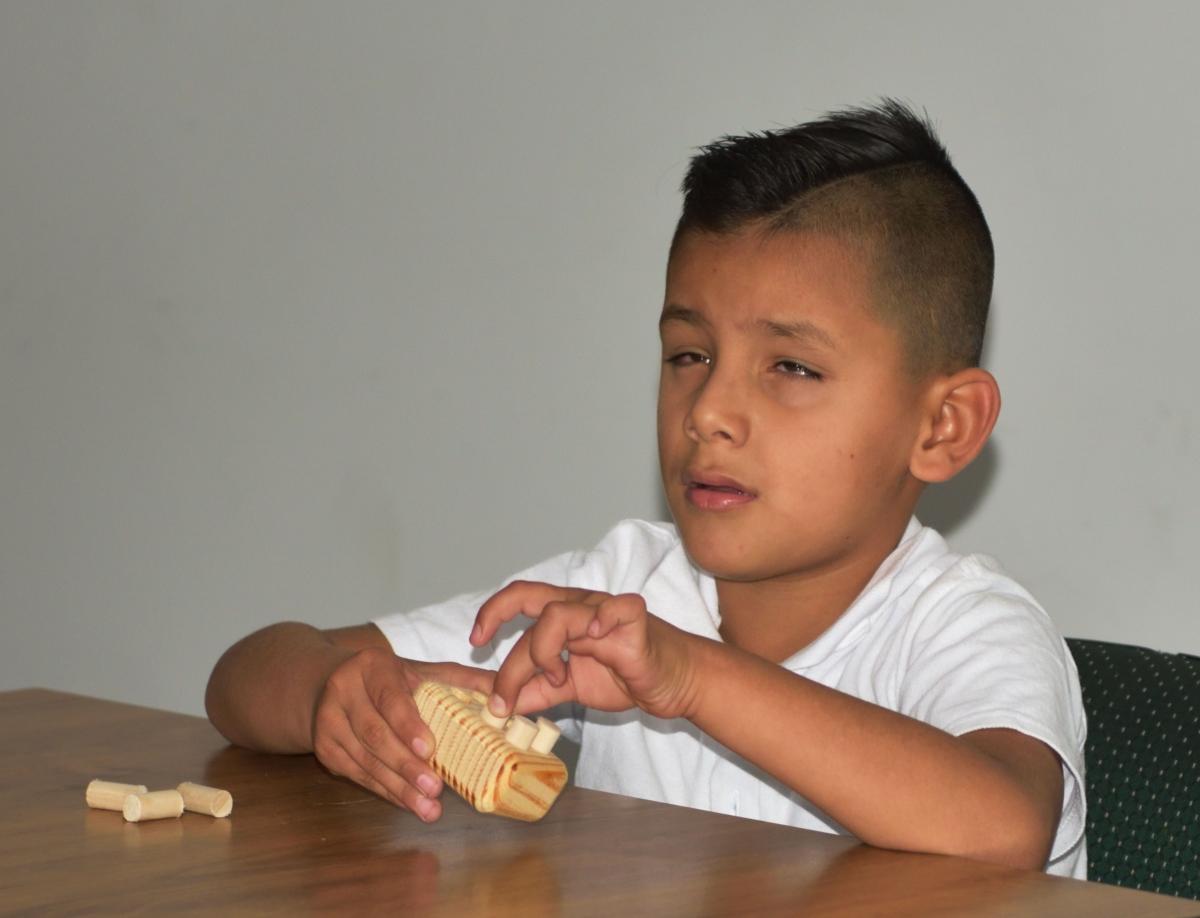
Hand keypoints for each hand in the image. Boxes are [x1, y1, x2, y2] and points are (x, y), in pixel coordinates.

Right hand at [310, 649, 493, 821]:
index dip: (408, 724)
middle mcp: (343, 691)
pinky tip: (407, 803)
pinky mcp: (325, 749)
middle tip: (435, 789)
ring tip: (427, 807)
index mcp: (371, 665)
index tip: (430, 748)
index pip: (389, 697)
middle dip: (407, 766)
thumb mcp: (422, 671)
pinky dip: (385, 791)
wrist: (331, 684)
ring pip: (366, 760)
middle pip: (376, 734)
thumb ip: (463, 680)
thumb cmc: (390, 680)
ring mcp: (328, 722)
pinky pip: (358, 775)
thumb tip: (507, 694)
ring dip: (398, 787)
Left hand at [470, 581, 698, 722]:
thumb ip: (533, 692)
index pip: (520, 599)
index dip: (492, 613)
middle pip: (531, 597)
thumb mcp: (568, 689)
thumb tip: (494, 705)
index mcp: (563, 617)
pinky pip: (615, 608)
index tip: (475, 642)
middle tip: (484, 650)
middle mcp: (581, 606)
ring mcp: (606, 611)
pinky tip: (595, 639)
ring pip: (557, 613)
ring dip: (543, 651)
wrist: (673, 683)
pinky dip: (600, 619)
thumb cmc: (624, 675)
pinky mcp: (635, 621)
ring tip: (557, 678)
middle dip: (498, 618)